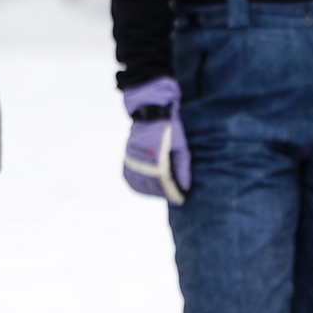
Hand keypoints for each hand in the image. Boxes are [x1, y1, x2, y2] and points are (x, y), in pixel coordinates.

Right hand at [122, 76, 188, 203]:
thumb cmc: (169, 128)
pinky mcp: (127, 156)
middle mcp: (142, 159)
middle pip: (152, 185)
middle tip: (174, 197)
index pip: (164, 183)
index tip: (181, 199)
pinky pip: (128, 176)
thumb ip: (182, 168)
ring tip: (162, 194)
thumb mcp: (181, 147)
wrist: (150, 112)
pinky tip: (146, 189)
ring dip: (151, 192)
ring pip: (139, 183)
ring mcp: (132, 158)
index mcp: (157, 157)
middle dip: (164, 194)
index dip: (173, 194)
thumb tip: (185, 187)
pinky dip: (136, 185)